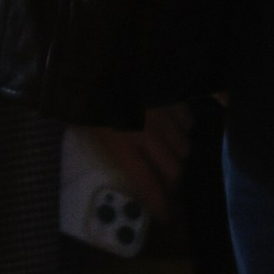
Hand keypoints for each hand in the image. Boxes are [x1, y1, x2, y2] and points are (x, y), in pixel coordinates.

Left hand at [83, 103, 193, 220]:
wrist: (103, 57)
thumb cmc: (88, 94)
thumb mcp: (86, 126)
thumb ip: (99, 144)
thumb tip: (102, 162)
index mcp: (124, 144)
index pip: (147, 184)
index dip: (159, 204)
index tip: (165, 217)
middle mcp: (149, 135)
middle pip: (174, 170)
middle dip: (170, 180)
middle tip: (164, 182)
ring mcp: (165, 115)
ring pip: (184, 147)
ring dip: (176, 153)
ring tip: (166, 151)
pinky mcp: (173, 97)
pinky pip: (188, 122)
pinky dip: (182, 128)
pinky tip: (172, 124)